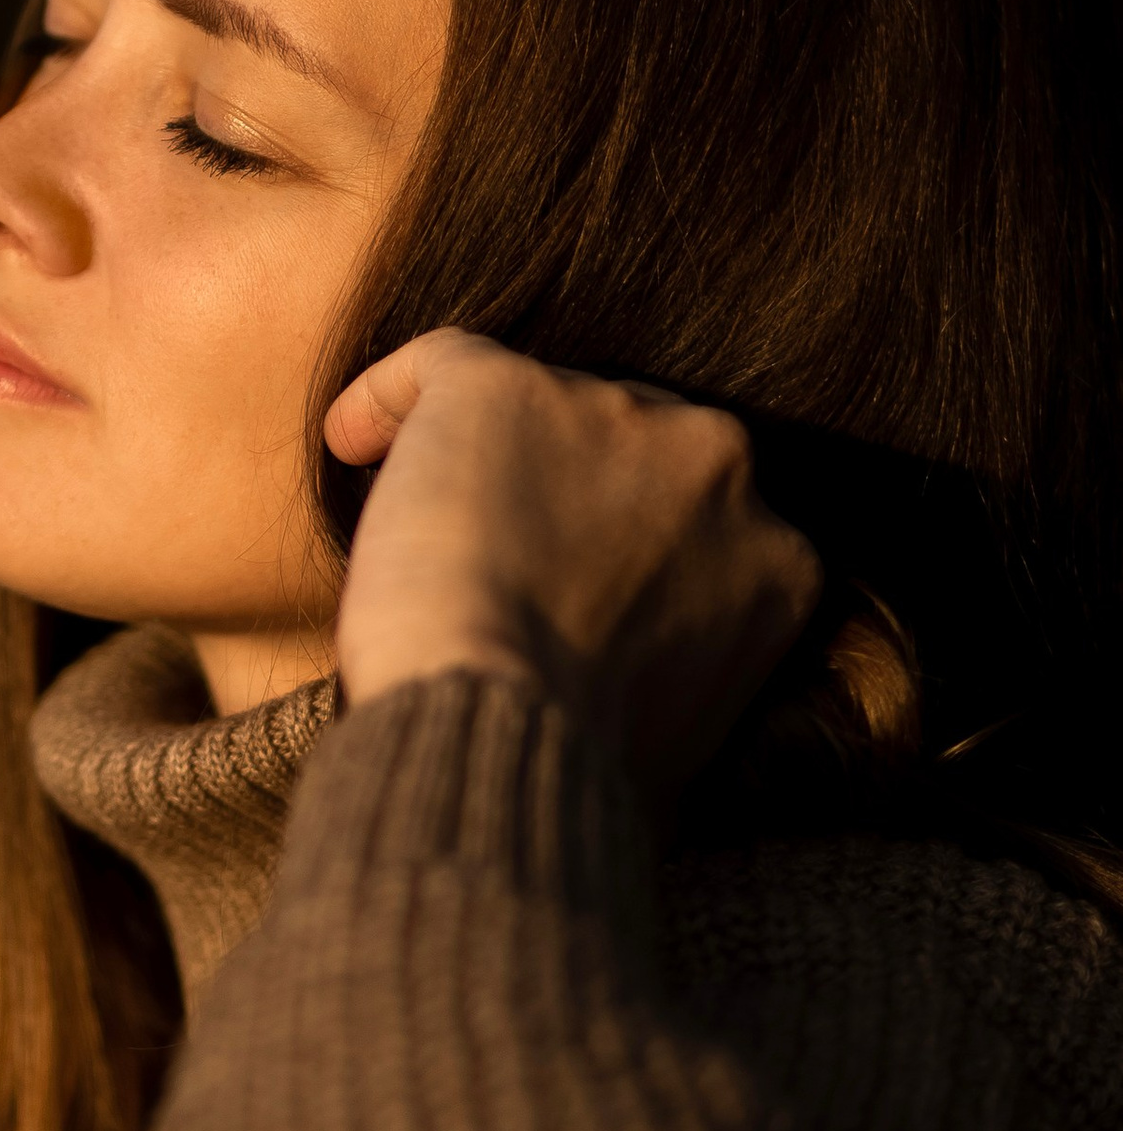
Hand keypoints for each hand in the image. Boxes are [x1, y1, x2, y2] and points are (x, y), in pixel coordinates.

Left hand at [323, 331, 821, 800]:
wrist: (506, 722)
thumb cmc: (580, 765)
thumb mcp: (691, 729)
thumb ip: (690, 665)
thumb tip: (637, 684)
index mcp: (780, 556)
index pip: (696, 519)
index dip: (621, 546)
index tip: (560, 582)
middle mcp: (719, 463)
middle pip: (631, 447)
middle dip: (568, 491)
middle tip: (492, 551)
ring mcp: (615, 413)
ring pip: (540, 408)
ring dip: (482, 459)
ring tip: (417, 523)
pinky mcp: (507, 388)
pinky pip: (439, 365)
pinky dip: (387, 399)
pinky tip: (349, 440)